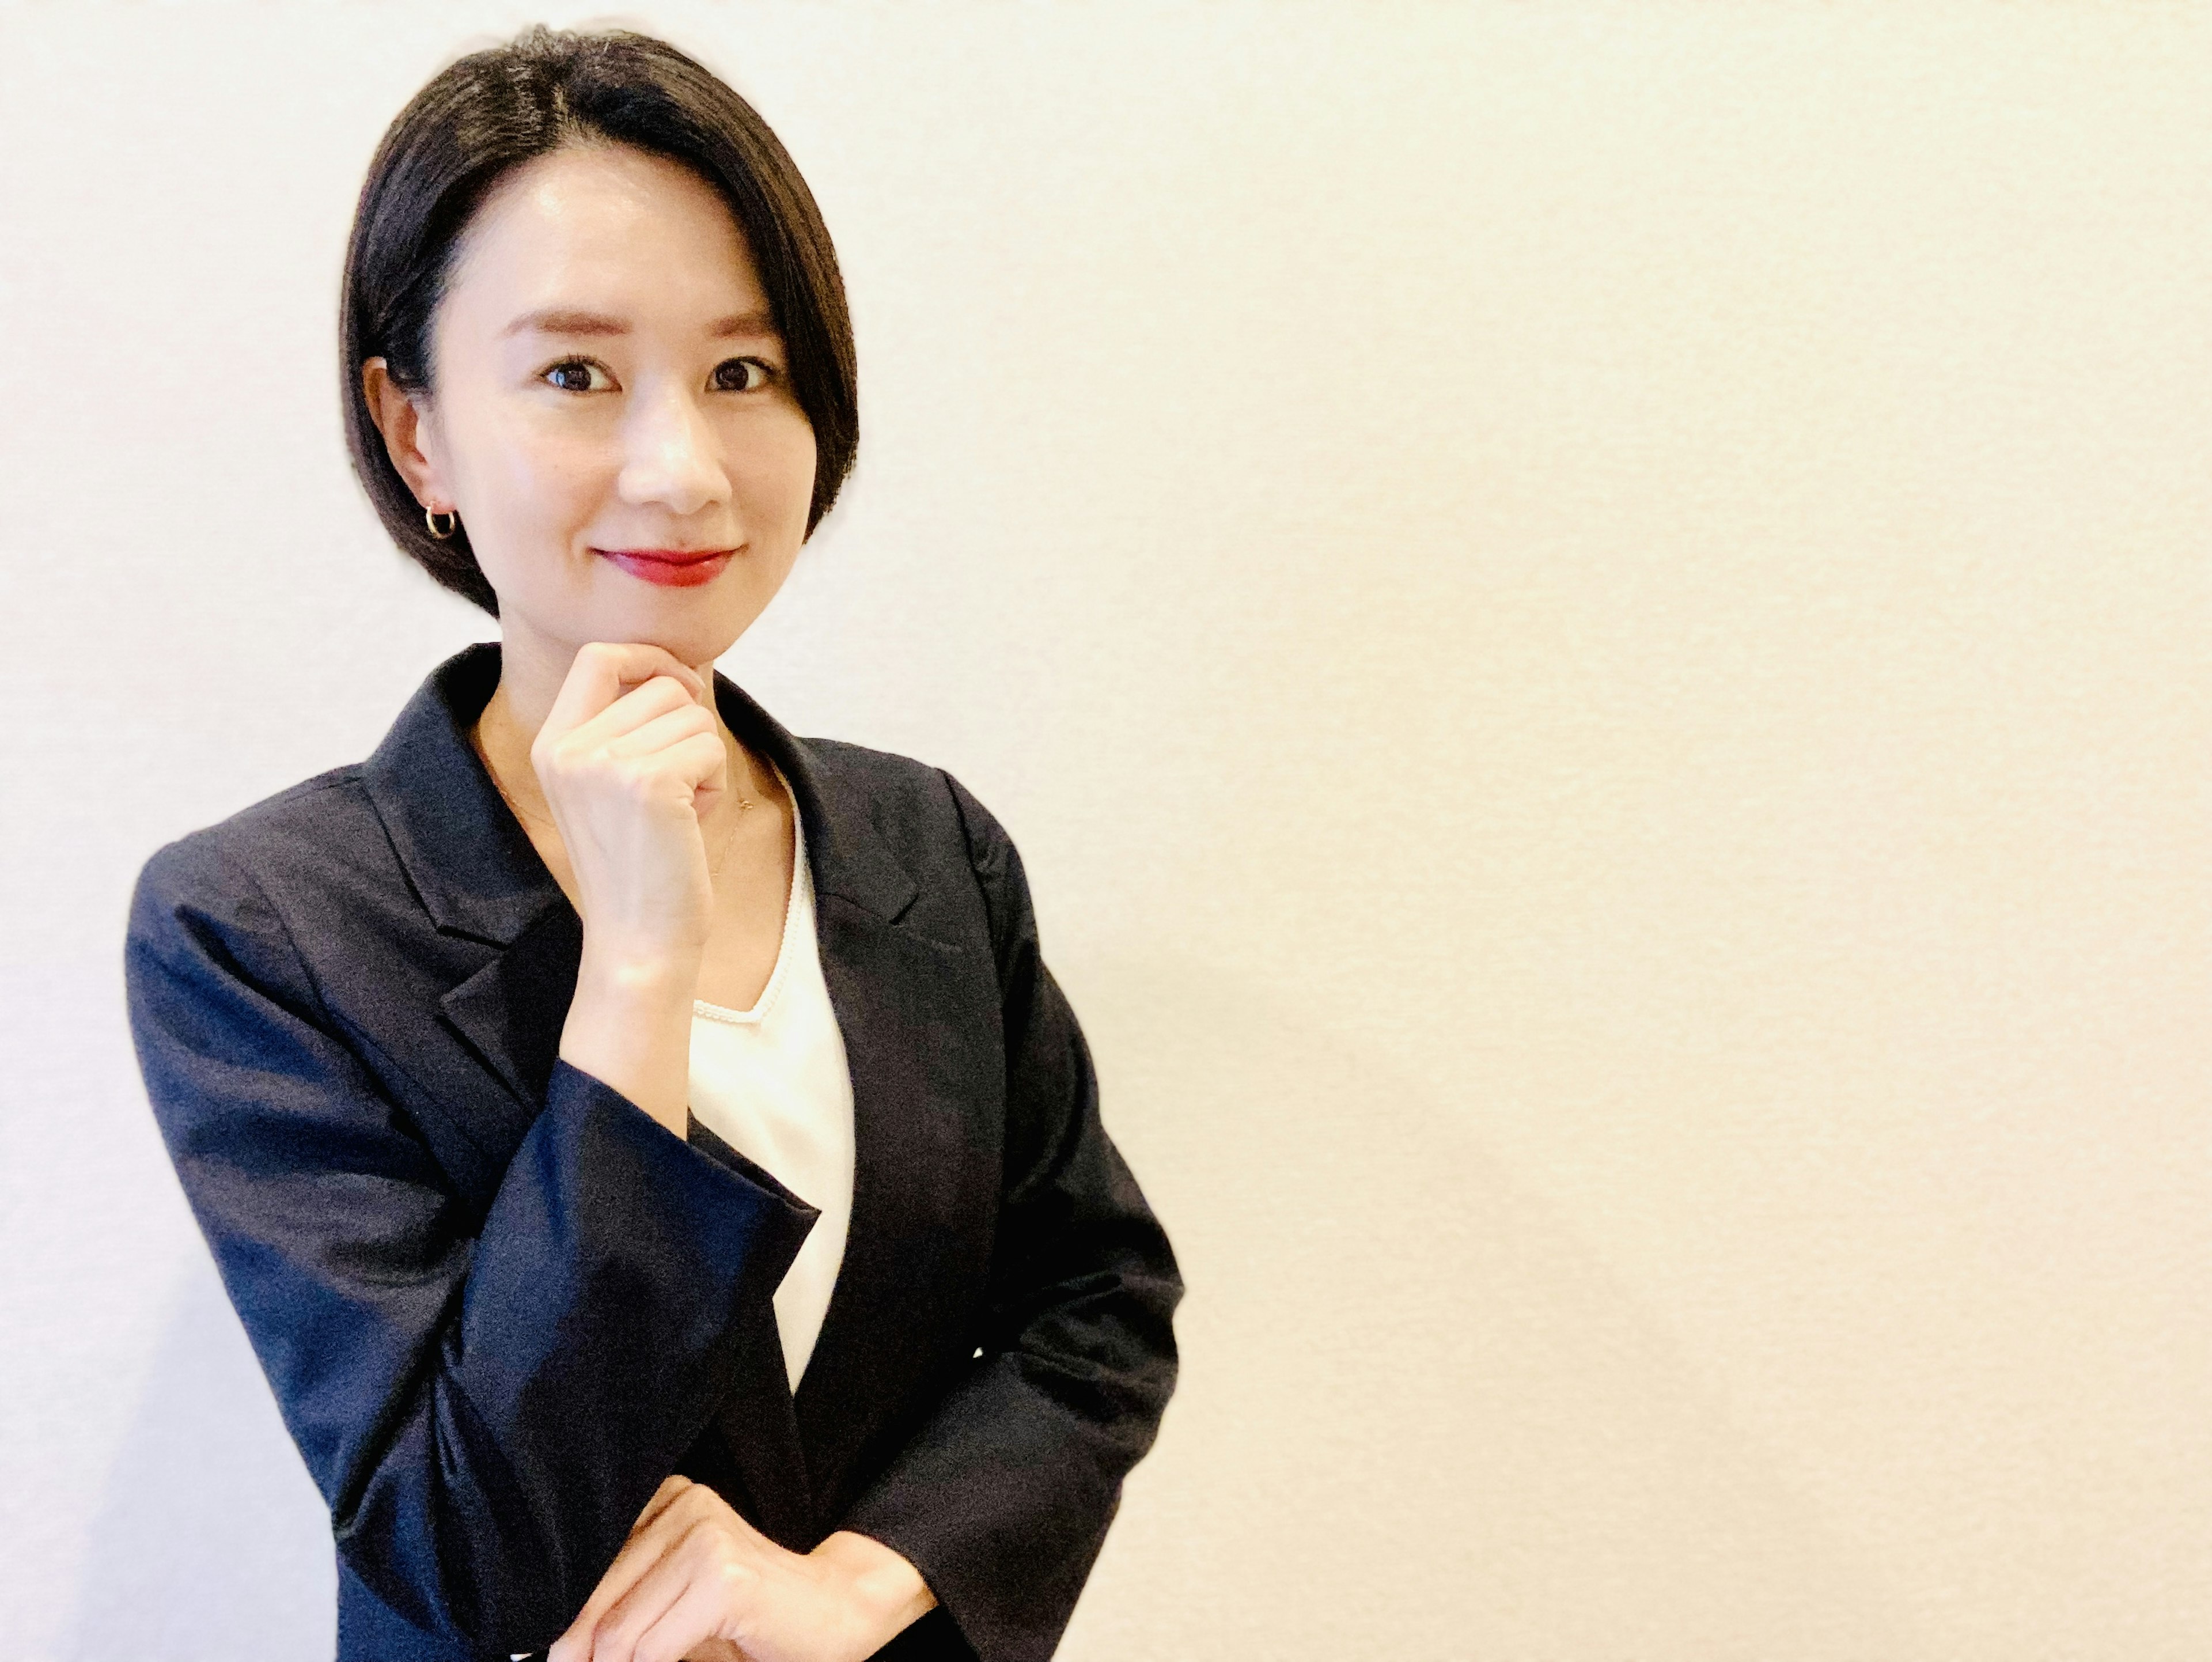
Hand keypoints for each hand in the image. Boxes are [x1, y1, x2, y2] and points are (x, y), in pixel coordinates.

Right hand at [533, 642, 724, 965]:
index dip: (649, 657)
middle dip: (689, 729)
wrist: (638, 942)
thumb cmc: (639, 867)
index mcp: (552, 745)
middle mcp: (569, 749)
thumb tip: (683, 671)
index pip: (598, 656)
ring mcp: (604, 763)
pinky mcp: (648, 782)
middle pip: (660, 686)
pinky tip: (689, 823)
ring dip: (702, 760)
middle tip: (676, 789)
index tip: (680, 684)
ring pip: (693, 716)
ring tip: (678, 811)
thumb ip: (628, 728)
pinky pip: (709, 747)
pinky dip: (713, 783)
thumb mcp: (612, 786)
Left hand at [547, 1477, 935, 1661]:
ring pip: (616, 1634)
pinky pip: (650, 1651)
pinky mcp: (724, 1578)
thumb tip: (554, 1648)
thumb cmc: (752, 1619)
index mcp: (664, 1501)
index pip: (583, 1568)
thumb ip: (620, 1611)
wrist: (837, 1613)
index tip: (561, 1658)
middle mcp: (683, 1505)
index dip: (565, 1626)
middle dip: (580, 1655)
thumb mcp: (673, 1607)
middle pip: (591, 1602)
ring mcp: (705, 1537)